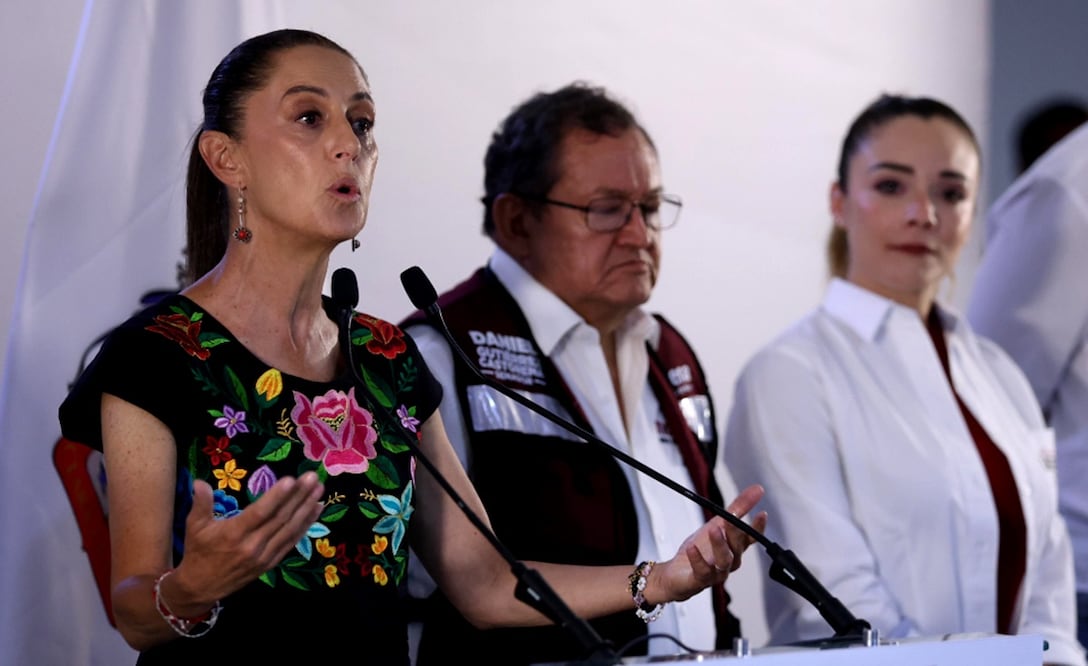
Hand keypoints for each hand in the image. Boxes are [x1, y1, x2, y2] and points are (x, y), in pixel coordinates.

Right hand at [170, 472, 324, 603]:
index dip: (276, 497)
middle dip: (298, 496)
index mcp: (233, 534)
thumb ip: (200, 503)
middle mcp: (252, 546)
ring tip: (319, 488)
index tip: (291, 480)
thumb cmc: (198, 552)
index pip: (260, 512)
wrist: (200, 588)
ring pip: (289, 529)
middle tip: (313, 477)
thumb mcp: (194, 526)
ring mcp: (264, 556)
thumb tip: (199, 481)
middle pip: (280, 518)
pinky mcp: (270, 563)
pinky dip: (305, 525)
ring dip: (306, 508)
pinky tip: (316, 509)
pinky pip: (291, 542)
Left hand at [649, 484, 766, 603]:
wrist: (677, 573)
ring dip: (720, 545)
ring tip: (714, 529)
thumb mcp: (717, 523)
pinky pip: (702, 571)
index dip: (757, 528)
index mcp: (735, 547)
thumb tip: (757, 490)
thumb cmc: (700, 550)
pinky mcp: (700, 580)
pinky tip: (692, 548)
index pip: (750, 538)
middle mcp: (729, 561)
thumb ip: (738, 508)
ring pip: (724, 560)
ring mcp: (717, 572)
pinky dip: (697, 559)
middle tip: (731, 518)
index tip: (762, 514)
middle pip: (737, 547)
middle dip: (735, 533)